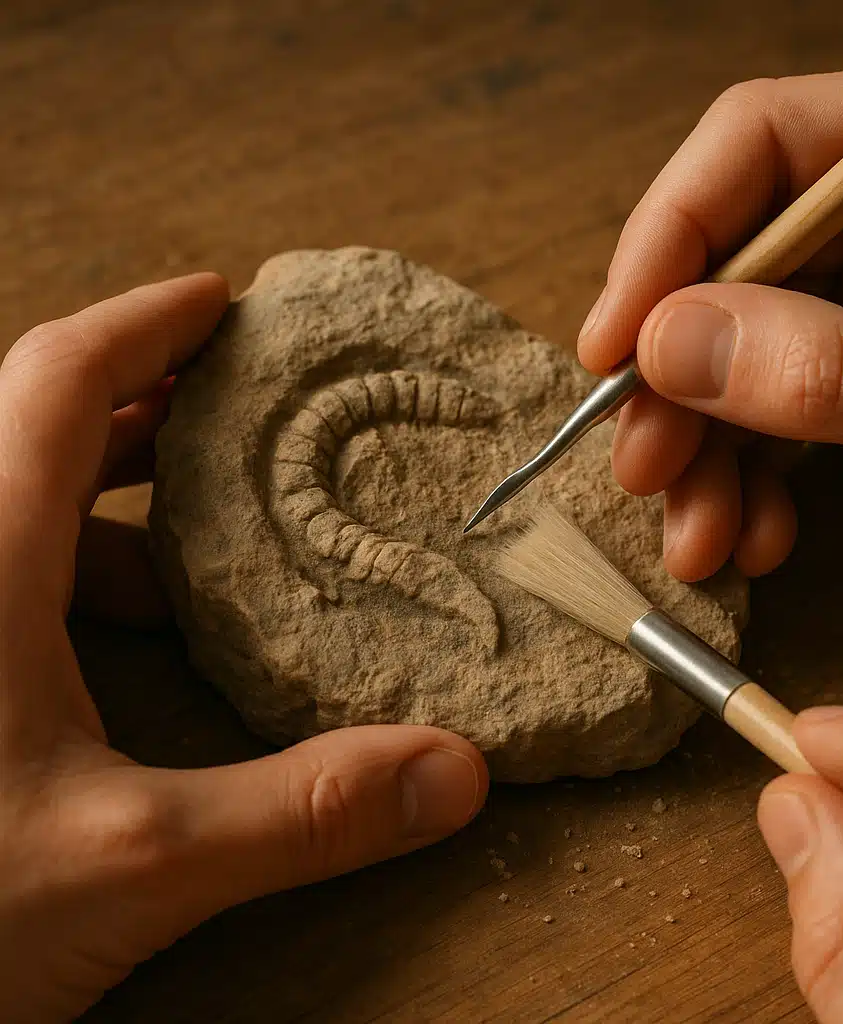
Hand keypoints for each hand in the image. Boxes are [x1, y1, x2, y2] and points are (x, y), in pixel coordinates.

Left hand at [0, 275, 487, 1023]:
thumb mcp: (133, 858)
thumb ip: (300, 813)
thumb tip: (455, 773)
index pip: (60, 383)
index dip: (146, 326)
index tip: (222, 302)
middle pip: (36, 426)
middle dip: (146, 401)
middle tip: (239, 402)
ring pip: (16, 500)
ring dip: (113, 489)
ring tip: (210, 514)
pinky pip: (7, 567)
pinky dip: (76, 563)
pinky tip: (135, 622)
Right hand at [577, 71, 842, 580]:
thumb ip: (838, 374)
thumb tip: (670, 344)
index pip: (771, 143)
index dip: (671, 235)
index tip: (612, 342)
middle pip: (736, 264)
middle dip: (678, 378)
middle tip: (640, 466)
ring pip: (738, 354)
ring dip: (701, 452)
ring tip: (695, 539)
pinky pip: (773, 418)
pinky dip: (746, 483)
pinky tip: (748, 538)